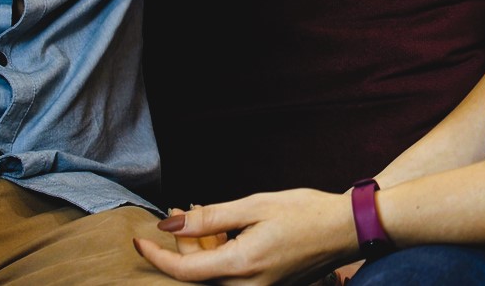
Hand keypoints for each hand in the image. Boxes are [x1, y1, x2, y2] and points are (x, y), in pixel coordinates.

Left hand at [135, 188, 358, 285]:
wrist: (346, 229)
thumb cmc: (304, 212)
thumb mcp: (255, 206)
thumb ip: (211, 218)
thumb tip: (171, 225)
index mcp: (240, 266)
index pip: (183, 271)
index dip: (156, 257)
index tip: (138, 240)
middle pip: (196, 275)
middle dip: (181, 247)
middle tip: (181, 213)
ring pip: (213, 277)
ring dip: (202, 251)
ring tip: (206, 219)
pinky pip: (231, 277)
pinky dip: (220, 256)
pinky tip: (226, 232)